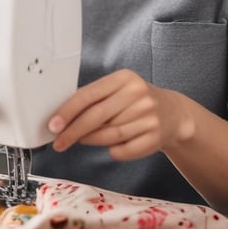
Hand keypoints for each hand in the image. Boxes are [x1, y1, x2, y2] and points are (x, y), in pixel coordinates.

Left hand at [48, 69, 193, 160]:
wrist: (174, 114)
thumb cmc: (135, 102)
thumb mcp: (118, 91)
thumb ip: (94, 99)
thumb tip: (61, 118)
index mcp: (124, 78)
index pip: (89, 94)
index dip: (68, 111)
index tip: (53, 125)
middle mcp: (139, 94)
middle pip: (96, 116)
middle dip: (73, 131)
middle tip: (59, 142)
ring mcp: (149, 116)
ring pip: (109, 135)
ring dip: (91, 140)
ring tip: (83, 139)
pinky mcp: (155, 137)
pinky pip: (123, 150)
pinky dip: (113, 150)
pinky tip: (113, 145)